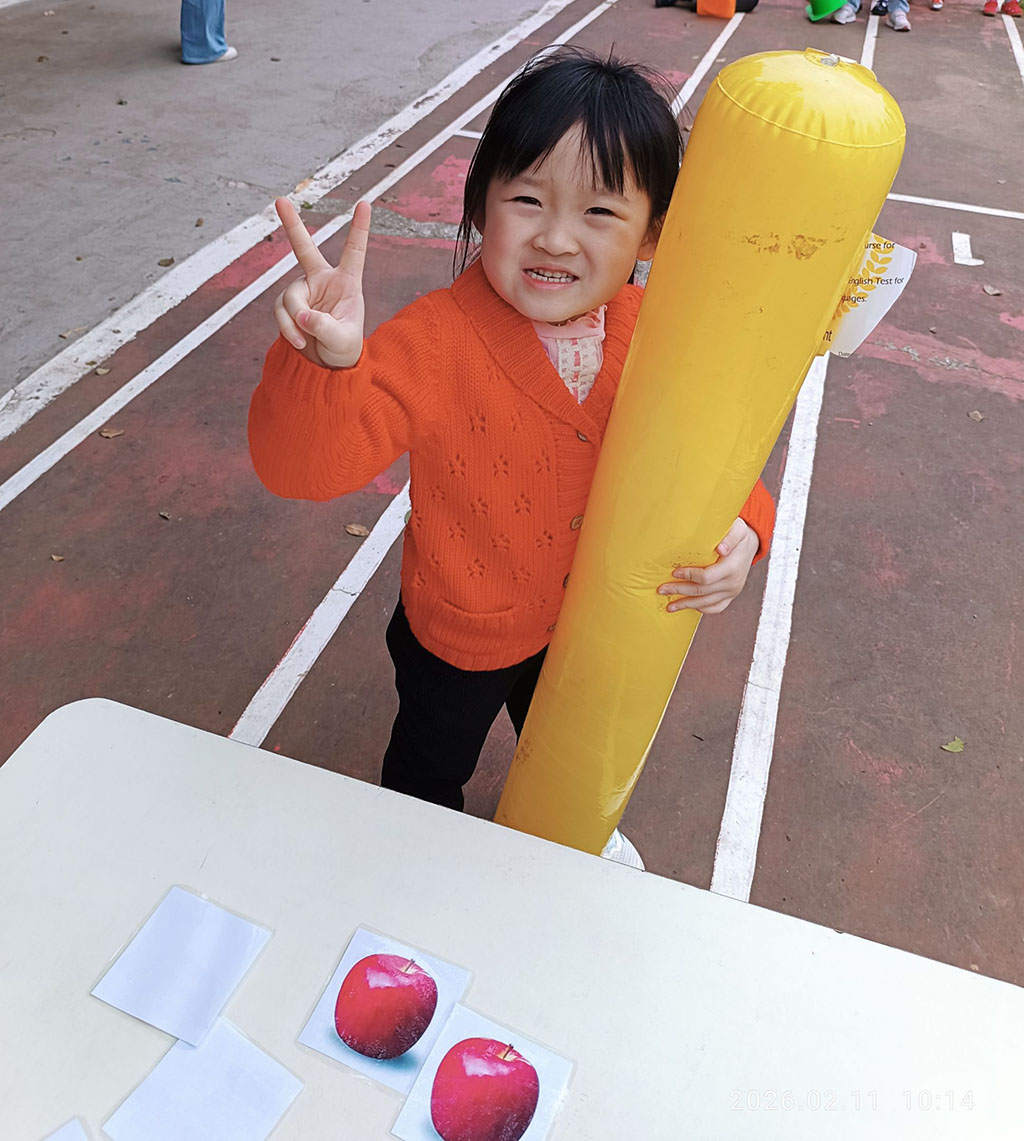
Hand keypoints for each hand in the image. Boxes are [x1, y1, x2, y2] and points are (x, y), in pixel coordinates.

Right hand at [273, 197, 369, 368]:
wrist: (328, 364)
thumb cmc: (344, 348)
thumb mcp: (342, 340)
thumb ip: (324, 327)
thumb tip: (301, 315)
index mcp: (347, 282)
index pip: (354, 251)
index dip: (359, 228)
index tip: (364, 203)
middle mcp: (323, 280)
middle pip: (304, 249)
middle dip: (291, 224)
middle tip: (280, 200)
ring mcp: (303, 290)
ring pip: (290, 297)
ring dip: (294, 320)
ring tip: (305, 339)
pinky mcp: (288, 304)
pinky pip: (280, 311)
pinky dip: (287, 328)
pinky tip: (299, 341)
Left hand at [658, 518, 758, 614]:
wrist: (750, 544)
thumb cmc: (738, 534)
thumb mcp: (737, 529)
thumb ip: (729, 537)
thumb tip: (721, 549)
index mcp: (732, 568)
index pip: (706, 577)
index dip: (689, 576)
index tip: (674, 572)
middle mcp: (732, 583)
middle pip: (702, 592)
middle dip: (680, 591)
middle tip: (661, 590)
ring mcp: (732, 591)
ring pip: (706, 603)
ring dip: (686, 604)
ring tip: (669, 606)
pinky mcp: (730, 596)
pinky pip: (716, 608)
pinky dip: (701, 608)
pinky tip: (688, 607)